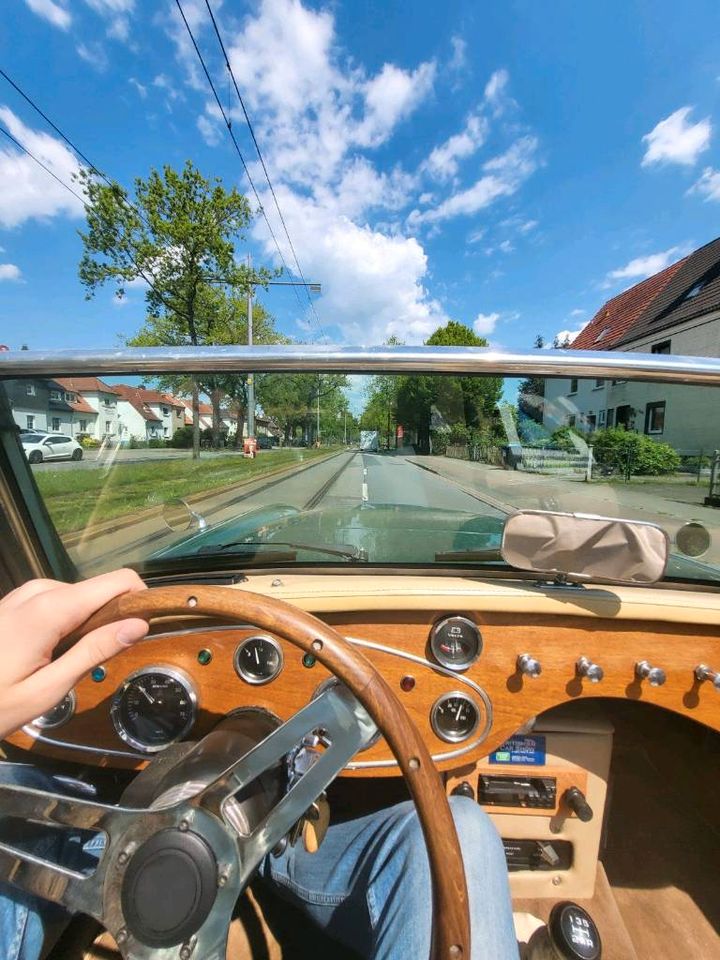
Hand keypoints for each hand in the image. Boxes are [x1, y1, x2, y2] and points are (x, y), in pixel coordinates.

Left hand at [0, 569, 148, 738]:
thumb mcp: (47, 690)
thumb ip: (94, 652)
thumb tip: (139, 624)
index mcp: (51, 607)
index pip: (119, 581)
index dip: (140, 601)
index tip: (145, 631)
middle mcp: (40, 590)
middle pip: (100, 590)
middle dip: (110, 619)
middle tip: (99, 661)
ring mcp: (25, 593)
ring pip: (80, 596)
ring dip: (86, 623)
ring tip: (68, 662)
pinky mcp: (16, 600)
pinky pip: (58, 600)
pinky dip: (66, 621)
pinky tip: (49, 653)